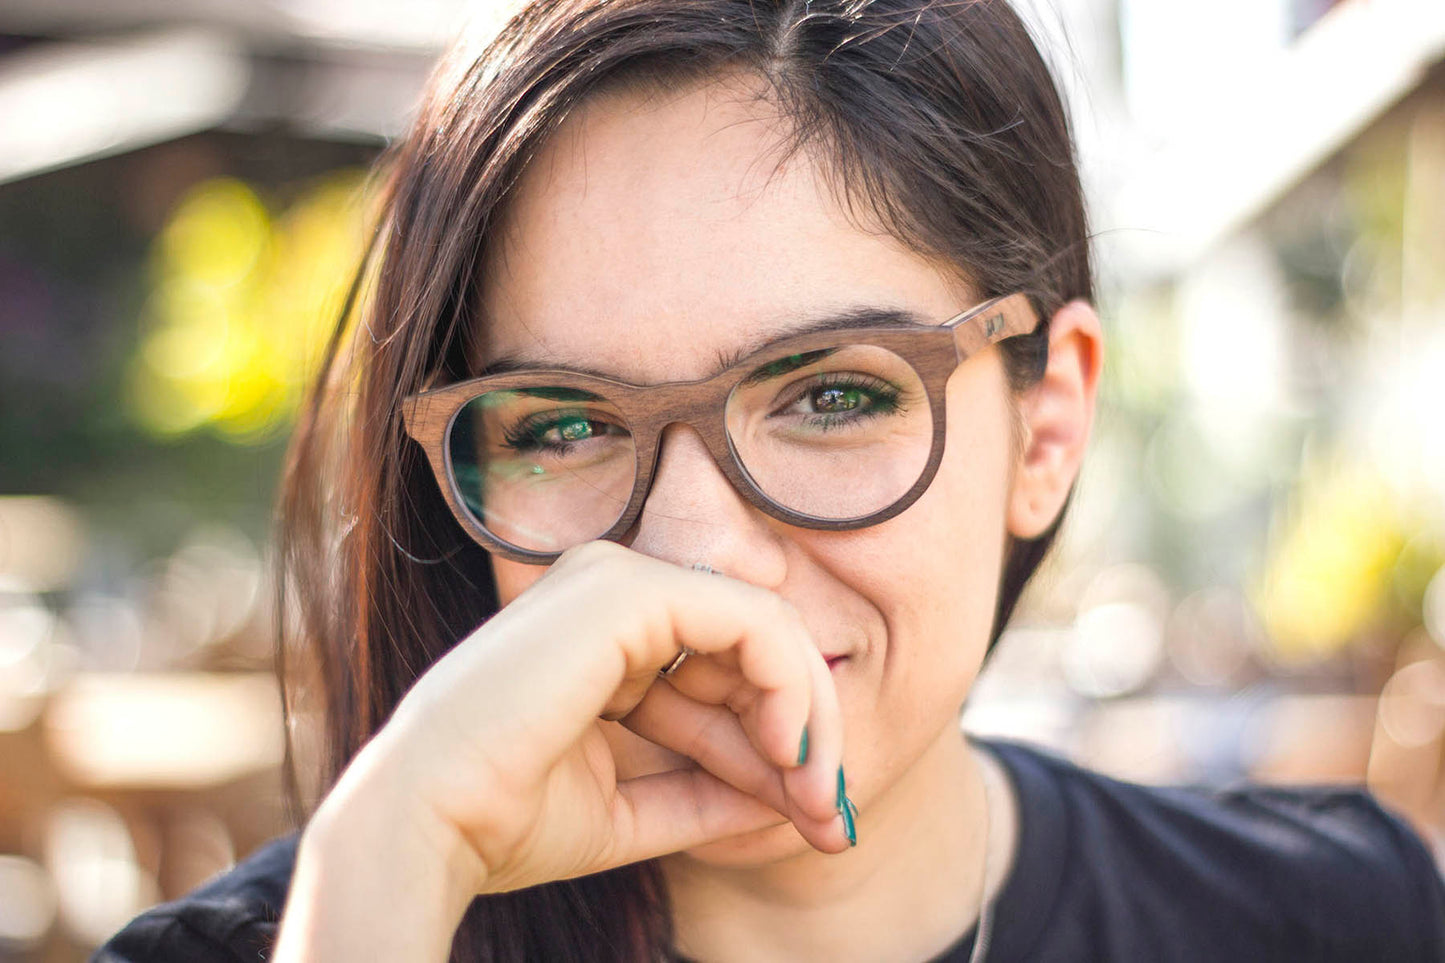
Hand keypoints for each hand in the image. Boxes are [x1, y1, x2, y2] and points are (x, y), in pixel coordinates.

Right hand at [281, 539, 847, 955]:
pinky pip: (754, 624)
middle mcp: (616, 592)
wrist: (430, 821)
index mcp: (608, 634)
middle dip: (806, 737)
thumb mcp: (636, 807)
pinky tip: (790, 753)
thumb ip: (713, 792)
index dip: (777, 744)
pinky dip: (789, 688)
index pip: (726, 672)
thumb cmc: (508, 817)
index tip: (813, 817)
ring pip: (768, 632)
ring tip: (815, 801)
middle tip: (833, 819)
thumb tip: (795, 797)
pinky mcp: (631, 589)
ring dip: (809, 722)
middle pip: (757, 650)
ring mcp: (621, 580)